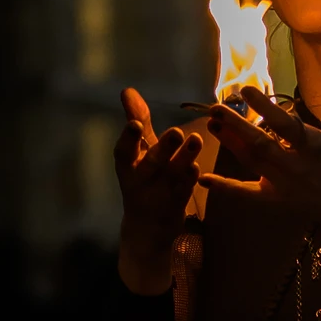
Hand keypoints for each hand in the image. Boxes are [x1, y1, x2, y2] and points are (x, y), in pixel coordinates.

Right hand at [114, 87, 202, 253]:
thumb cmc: (143, 180)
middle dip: (163, 149)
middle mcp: (140, 181)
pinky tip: (197, 167)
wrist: (146, 230)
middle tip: (176, 132)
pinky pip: (184, 190)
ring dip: (183, 158)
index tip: (135, 124)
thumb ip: (137, 120)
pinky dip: (190, 179)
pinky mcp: (175, 206)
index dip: (127, 139)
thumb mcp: (137, 153)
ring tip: (195, 140)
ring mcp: (158, 196)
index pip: (122, 152)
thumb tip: (127, 90)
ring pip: (171, 176)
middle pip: (151, 164)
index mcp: (127, 167)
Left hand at [197, 76, 320, 219]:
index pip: (286, 126)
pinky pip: (246, 193)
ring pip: (251, 161)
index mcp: (313, 146)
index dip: (266, 109)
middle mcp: (294, 165)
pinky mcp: (272, 198)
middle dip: (237, 127)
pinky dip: (225, 187)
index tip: (246, 90)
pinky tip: (203, 178)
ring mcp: (281, 183)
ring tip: (212, 123)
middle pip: (261, 145)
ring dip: (230, 143)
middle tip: (216, 108)